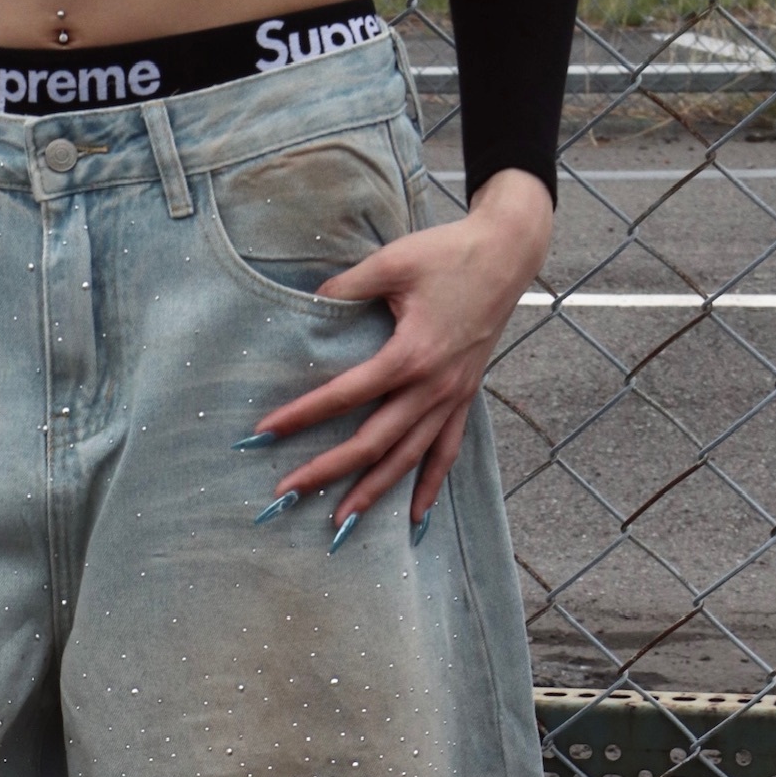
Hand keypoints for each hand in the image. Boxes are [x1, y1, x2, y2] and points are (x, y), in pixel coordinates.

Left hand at [244, 168, 553, 533]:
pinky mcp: (465, 398)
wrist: (509, 253)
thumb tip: (307, 306)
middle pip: (373, 442)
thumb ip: (345, 287)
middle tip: (286, 494)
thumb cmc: (449, 254)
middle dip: (327, 470)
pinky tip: (415, 519)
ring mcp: (452, 397)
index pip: (346, 395)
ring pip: (408, 458)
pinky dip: (429, 486)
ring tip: (340, 523)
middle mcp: (433, 386)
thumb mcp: (392, 262)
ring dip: (373, 493)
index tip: (265, 432)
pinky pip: (446, 452)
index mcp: (412, 354)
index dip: (304, 415)